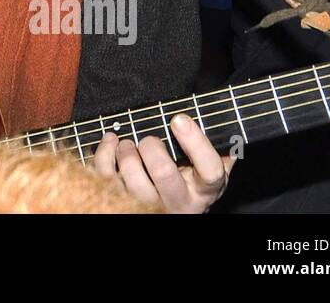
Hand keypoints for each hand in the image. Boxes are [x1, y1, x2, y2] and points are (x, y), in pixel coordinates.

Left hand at [94, 113, 233, 212]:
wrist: (171, 211)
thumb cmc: (189, 182)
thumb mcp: (208, 170)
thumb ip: (219, 150)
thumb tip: (226, 125)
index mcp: (204, 190)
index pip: (210, 170)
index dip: (195, 143)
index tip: (179, 119)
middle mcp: (178, 203)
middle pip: (164, 173)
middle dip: (151, 146)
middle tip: (148, 139)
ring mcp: (149, 206)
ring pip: (133, 179)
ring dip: (125, 152)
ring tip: (127, 144)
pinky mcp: (121, 203)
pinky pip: (107, 177)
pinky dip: (103, 153)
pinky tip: (110, 142)